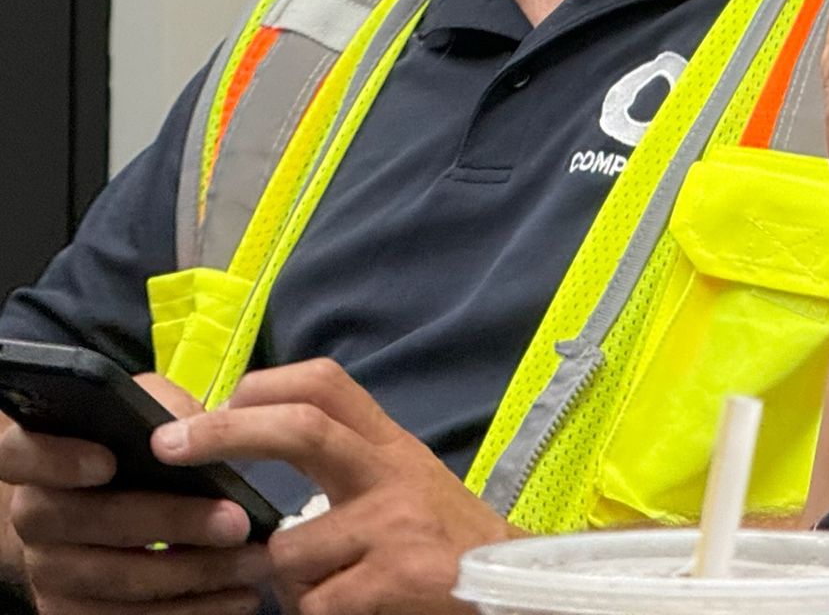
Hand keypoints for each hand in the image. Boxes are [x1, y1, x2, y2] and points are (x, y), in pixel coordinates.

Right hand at [0, 374, 269, 614]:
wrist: (109, 506)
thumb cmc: (135, 446)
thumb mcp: (146, 409)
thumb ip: (160, 407)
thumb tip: (186, 425)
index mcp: (39, 455)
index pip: (22, 453)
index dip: (58, 459)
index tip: (108, 461)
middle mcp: (34, 515)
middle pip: (87, 523)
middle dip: (170, 523)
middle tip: (236, 522)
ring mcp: (49, 569)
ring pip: (115, 579)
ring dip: (193, 573)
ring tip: (255, 561)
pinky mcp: (72, 611)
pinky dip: (187, 610)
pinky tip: (235, 595)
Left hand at [154, 360, 515, 614]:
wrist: (512, 592)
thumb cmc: (446, 542)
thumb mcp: (406, 484)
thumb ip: (348, 465)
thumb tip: (257, 441)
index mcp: (391, 445)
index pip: (328, 385)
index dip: (266, 385)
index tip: (218, 403)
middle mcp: (393, 472)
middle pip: (301, 429)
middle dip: (224, 433)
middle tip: (167, 445)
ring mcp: (395, 524)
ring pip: (288, 552)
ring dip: (289, 581)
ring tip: (330, 587)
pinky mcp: (396, 578)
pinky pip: (312, 603)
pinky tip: (353, 610)